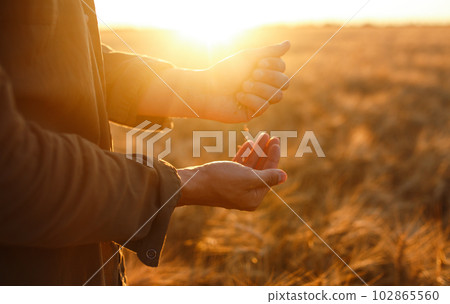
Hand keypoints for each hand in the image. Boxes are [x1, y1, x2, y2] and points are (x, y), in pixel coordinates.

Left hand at [138, 42, 290, 122]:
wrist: (207, 88)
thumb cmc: (225, 71)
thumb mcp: (249, 57)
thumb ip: (270, 52)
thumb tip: (288, 44)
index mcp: (264, 72)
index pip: (283, 69)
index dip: (273, 66)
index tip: (258, 63)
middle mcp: (264, 86)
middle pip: (285, 83)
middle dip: (269, 77)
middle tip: (251, 74)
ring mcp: (259, 100)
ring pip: (277, 96)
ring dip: (259, 88)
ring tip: (242, 86)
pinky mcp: (253, 113)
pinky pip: (264, 107)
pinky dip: (250, 99)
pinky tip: (238, 97)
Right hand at [177, 133, 286, 210]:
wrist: (192, 183)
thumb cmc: (220, 181)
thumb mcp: (248, 178)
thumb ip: (268, 177)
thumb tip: (285, 176)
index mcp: (254, 198)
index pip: (269, 174)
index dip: (273, 157)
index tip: (276, 141)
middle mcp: (246, 194)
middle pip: (261, 170)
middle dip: (266, 152)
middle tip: (272, 136)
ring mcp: (235, 187)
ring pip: (251, 166)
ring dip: (257, 151)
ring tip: (262, 136)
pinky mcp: (225, 180)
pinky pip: (240, 167)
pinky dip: (245, 155)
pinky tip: (249, 144)